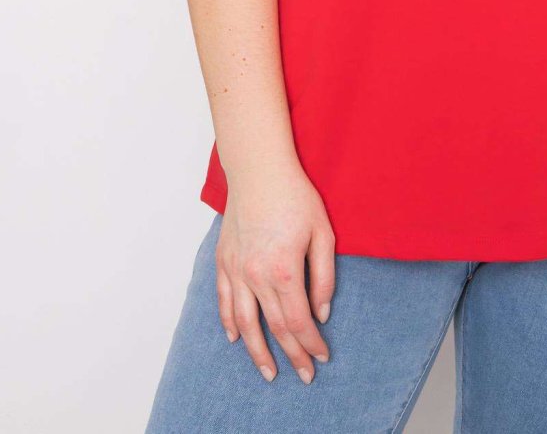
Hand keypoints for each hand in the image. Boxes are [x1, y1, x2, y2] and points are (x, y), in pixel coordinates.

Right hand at [214, 160, 334, 382]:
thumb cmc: (295, 196)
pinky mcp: (223, 261)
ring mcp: (236, 270)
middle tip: (304, 375)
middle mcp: (256, 276)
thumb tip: (322, 312)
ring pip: (245, 323)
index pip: (299, 320)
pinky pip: (224, 301)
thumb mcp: (323, 233)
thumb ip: (323, 276)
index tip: (322, 356)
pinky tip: (236, 338)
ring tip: (268, 372)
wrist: (260, 170)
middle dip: (291, 355)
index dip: (311, 343)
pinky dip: (230, 323)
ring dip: (256, 352)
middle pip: (274, 327)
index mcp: (284, 270)